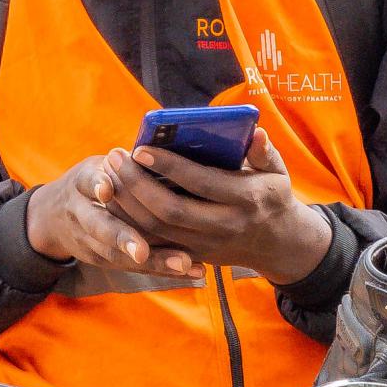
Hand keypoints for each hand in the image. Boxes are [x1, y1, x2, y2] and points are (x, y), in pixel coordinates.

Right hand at [26, 156, 198, 278]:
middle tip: (143, 251)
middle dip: (122, 238)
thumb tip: (173, 148)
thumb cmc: (94, 181)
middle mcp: (80, 212)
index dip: (96, 184)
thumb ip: (125, 163)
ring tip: (184, 264)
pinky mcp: (99, 259)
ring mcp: (87, 240)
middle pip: (100, 226)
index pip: (87, 181)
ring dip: (155, 261)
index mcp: (82, 181)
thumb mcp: (99, 166)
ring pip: (118, 255)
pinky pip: (132, 268)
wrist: (52, 217)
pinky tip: (191, 271)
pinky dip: (162, 269)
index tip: (107, 190)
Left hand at [103, 130, 334, 284]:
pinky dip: (130, 224)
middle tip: (114, 157)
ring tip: (108, 174)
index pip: (200, 182)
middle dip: (137, 184)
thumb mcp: (277, 172)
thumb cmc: (271, 196)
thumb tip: (255, 132)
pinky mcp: (192, 255)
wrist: (276, 244)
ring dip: (127, 203)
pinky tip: (113, 201)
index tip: (141, 148)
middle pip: (170, 210)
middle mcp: (224, 226)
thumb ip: (264, 152)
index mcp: (246, 199)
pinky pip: (153, 244)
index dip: (168, 166)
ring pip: (156, 230)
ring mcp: (206, 246)